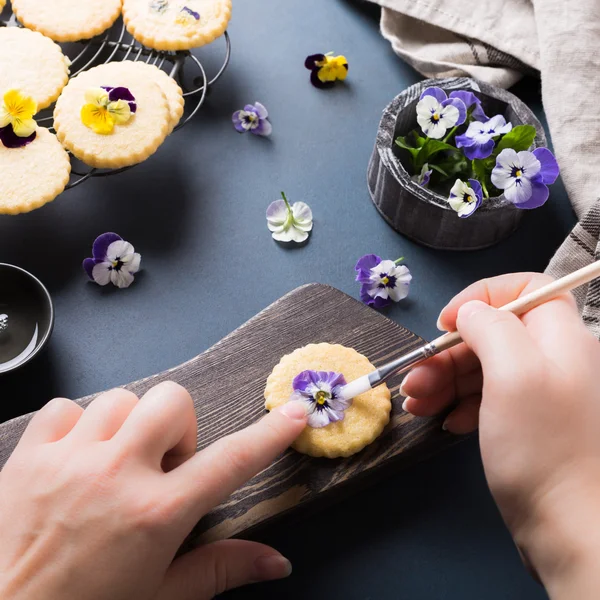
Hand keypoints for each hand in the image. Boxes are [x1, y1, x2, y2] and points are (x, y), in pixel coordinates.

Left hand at [0, 382, 306, 599]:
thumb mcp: (160, 597)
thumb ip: (221, 569)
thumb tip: (276, 560)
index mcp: (156, 515)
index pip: (232, 461)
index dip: (271, 433)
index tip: (293, 413)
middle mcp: (116, 475)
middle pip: (172, 402)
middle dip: (177, 428)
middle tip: (162, 466)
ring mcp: (69, 459)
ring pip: (122, 399)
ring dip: (128, 428)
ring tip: (115, 465)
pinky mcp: (28, 454)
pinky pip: (66, 408)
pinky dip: (77, 425)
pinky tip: (76, 458)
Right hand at [400, 273, 599, 597]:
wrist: (571, 528)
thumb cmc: (543, 446)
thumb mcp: (512, 373)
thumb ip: (490, 326)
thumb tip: (469, 311)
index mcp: (560, 336)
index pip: (524, 288)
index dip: (482, 297)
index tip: (447, 324)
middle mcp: (553, 359)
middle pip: (493, 333)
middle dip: (448, 352)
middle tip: (415, 379)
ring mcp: (540, 393)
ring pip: (485, 367)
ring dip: (444, 380)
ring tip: (415, 403)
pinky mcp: (528, 423)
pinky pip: (489, 398)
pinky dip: (462, 404)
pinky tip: (446, 422)